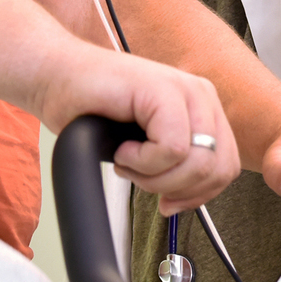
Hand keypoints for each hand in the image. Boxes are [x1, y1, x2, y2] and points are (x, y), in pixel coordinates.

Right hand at [32, 47, 241, 213]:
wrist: (54, 79)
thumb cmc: (91, 111)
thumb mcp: (146, 148)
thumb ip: (177, 167)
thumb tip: (188, 199)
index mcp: (203, 109)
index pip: (226, 167)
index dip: (197, 195)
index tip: (167, 202)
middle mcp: (201, 95)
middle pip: (216, 169)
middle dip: (173, 188)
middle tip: (139, 176)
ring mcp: (184, 89)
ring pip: (197, 162)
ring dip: (154, 175)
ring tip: (127, 161)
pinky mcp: (163, 89)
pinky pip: (172, 149)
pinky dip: (142, 161)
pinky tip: (122, 149)